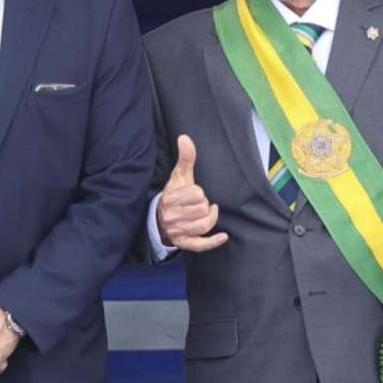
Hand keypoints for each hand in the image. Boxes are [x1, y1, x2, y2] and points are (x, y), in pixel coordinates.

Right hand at [156, 135, 226, 251]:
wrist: (159, 218)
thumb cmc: (174, 194)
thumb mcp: (179, 176)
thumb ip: (185, 158)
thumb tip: (184, 137)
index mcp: (171, 198)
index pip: (196, 194)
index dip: (199, 193)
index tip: (195, 194)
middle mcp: (172, 216)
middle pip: (201, 210)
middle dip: (204, 206)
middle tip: (199, 204)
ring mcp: (177, 231)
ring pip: (202, 226)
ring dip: (210, 219)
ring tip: (208, 212)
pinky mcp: (184, 243)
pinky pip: (200, 245)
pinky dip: (213, 241)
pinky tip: (224, 236)